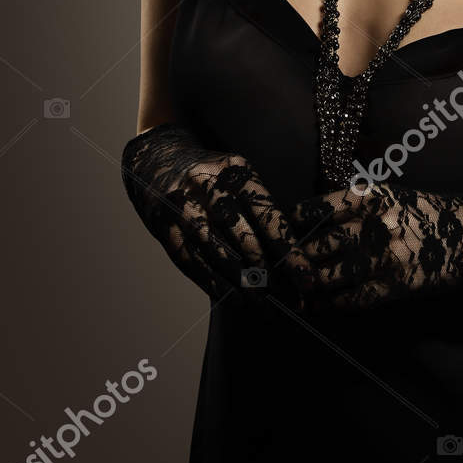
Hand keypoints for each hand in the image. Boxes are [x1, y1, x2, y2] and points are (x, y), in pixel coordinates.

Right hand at [122, 125, 311, 304]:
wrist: (156, 159)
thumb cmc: (212, 175)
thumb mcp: (238, 175)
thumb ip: (260, 206)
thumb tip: (291, 254)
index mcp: (237, 170)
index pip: (269, 215)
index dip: (289, 250)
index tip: (306, 277)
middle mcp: (208, 185)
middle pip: (243, 235)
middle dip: (265, 271)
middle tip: (284, 297)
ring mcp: (182, 205)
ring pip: (216, 251)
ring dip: (239, 282)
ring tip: (259, 303)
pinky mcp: (162, 225)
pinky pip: (191, 260)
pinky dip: (212, 282)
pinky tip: (230, 296)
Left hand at [289, 182, 462, 310]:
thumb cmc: (433, 216)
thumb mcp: (395, 198)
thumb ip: (355, 208)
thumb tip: (307, 227)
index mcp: (370, 197)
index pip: (310, 212)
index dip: (290, 229)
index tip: (282, 238)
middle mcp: (373, 224)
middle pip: (311, 248)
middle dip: (294, 264)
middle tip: (283, 273)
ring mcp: (383, 256)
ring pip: (323, 277)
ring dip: (308, 289)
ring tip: (298, 293)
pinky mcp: (395, 286)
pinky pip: (348, 300)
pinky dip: (332, 305)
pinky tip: (328, 303)